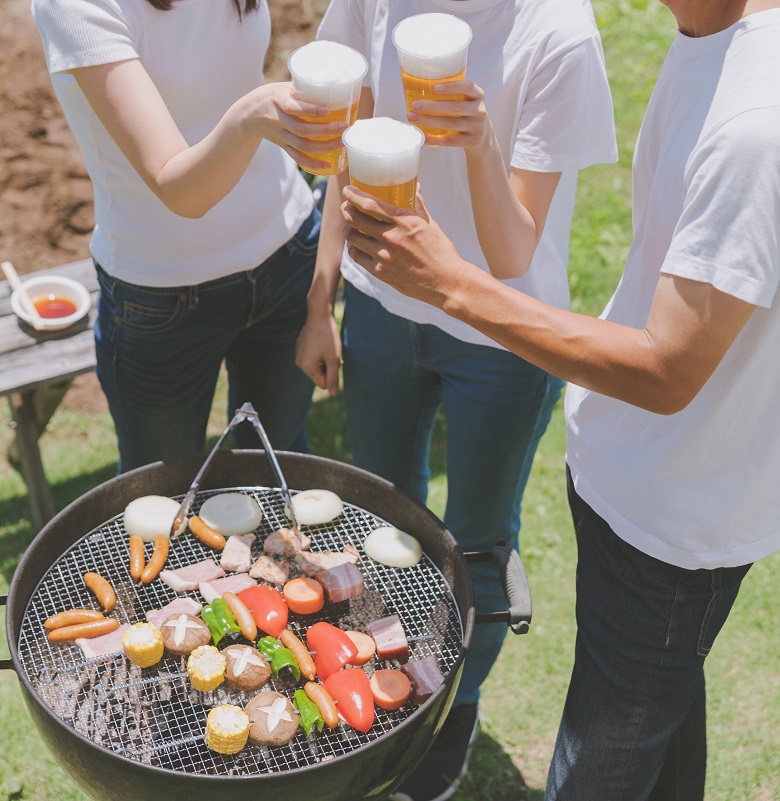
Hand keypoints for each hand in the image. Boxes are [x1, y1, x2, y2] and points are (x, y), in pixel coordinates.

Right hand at [239, 82, 346, 172]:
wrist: (249, 114)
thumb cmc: (273, 96)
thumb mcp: (284, 87)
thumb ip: (304, 89)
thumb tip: (334, 88)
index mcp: (277, 100)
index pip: (293, 107)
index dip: (310, 110)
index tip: (326, 110)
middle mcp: (278, 120)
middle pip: (301, 129)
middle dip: (324, 130)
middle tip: (344, 126)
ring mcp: (280, 136)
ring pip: (302, 145)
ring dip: (324, 146)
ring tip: (341, 142)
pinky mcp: (283, 146)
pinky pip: (297, 157)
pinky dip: (313, 163)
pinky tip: (328, 164)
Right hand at [296, 305, 342, 396]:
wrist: (319, 314)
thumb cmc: (328, 337)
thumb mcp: (333, 359)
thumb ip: (333, 378)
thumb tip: (333, 394)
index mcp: (306, 367)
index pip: (322, 383)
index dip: (332, 375)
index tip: (336, 362)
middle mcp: (300, 362)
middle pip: (319, 374)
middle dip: (329, 367)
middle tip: (334, 353)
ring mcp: (299, 353)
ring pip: (318, 364)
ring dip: (326, 359)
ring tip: (330, 347)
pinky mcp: (301, 346)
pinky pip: (313, 355)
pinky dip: (321, 352)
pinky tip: (324, 341)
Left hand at [340, 186, 472, 307]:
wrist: (446, 282)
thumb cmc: (441, 251)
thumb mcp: (430, 224)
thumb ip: (418, 205)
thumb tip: (414, 187)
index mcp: (405, 222)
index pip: (370, 205)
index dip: (354, 196)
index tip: (348, 191)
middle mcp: (391, 238)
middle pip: (355, 219)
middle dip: (346, 210)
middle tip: (346, 207)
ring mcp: (384, 257)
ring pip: (353, 238)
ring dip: (348, 229)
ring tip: (350, 226)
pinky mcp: (381, 273)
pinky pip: (358, 257)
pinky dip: (353, 249)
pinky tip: (356, 245)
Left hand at [407, 80, 490, 149]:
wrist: (483, 135)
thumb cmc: (467, 112)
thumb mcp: (467, 100)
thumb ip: (452, 93)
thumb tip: (418, 86)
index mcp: (478, 95)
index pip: (468, 87)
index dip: (452, 86)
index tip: (435, 87)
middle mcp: (479, 110)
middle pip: (455, 107)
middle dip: (433, 106)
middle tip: (415, 104)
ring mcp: (476, 127)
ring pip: (451, 123)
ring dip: (429, 121)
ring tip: (413, 117)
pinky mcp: (471, 141)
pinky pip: (450, 141)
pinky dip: (434, 139)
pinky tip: (422, 136)